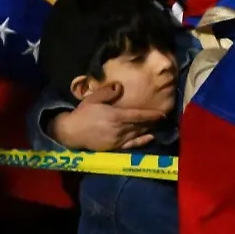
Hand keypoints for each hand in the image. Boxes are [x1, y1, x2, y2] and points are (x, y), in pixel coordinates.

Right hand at [48, 83, 164, 151]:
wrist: (71, 132)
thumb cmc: (83, 113)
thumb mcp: (93, 98)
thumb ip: (108, 92)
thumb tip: (120, 86)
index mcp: (116, 116)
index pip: (139, 115)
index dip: (152, 115)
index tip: (163, 113)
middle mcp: (119, 129)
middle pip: (141, 125)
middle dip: (153, 122)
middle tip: (164, 118)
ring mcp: (117, 140)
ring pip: (138, 134)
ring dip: (149, 130)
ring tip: (159, 125)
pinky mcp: (114, 148)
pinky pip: (131, 145)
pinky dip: (142, 142)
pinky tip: (150, 138)